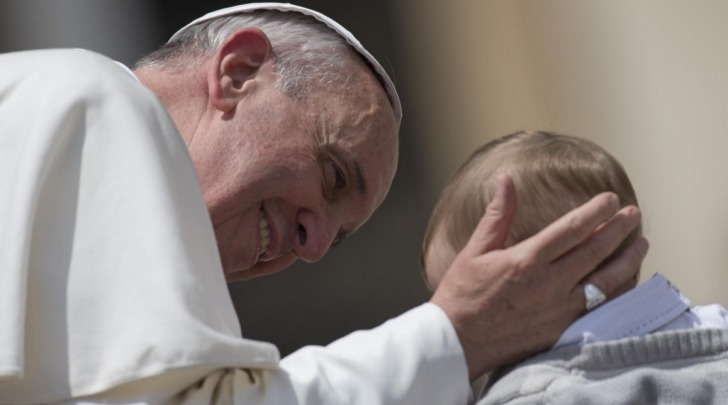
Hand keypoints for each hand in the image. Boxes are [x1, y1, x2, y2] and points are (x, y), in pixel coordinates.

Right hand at [430, 174, 647, 379]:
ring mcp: (558, 310)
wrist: (457, 342)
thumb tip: (506, 180)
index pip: (572, 229)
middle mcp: (548, 284)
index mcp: (527, 260)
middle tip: (633, 213)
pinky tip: (625, 283)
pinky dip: (617, 294)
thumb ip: (497, 214)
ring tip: (640, 245)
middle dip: (618, 229)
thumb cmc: (461, 295)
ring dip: (626, 261)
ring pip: (605, 282)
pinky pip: (599, 309)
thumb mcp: (475, 250)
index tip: (610, 199)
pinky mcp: (561, 330)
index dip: (595, 211)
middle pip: (595, 251)